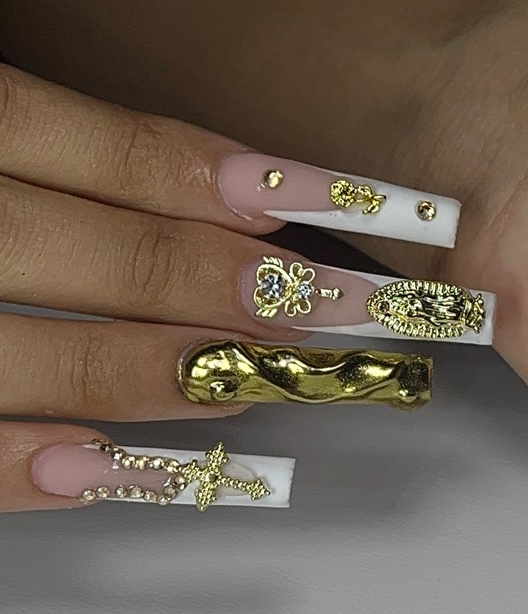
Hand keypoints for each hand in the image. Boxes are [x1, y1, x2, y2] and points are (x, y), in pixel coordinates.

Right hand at [0, 66, 487, 511]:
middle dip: (266, 290)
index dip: (260, 184)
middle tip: (378, 308)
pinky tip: (139, 472)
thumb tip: (234, 179)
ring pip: (74, 361)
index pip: (128, 149)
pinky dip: (63, 472)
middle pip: (128, 262)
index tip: (375, 205)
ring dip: (200, 377)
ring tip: (291, 382)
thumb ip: (73, 140)